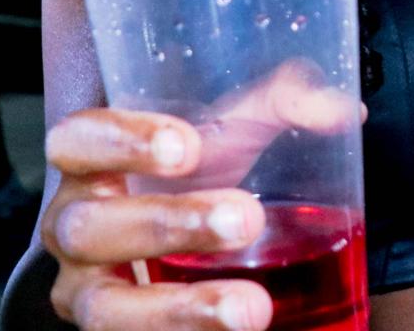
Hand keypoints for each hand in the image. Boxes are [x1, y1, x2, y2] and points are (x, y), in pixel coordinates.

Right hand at [42, 61, 362, 329]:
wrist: (188, 248)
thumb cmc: (201, 176)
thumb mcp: (233, 131)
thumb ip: (280, 103)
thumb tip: (337, 110)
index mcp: (92, 166)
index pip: (76, 140)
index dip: (121, 141)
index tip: (188, 145)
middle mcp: (75, 231)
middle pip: (90, 228)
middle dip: (167, 223)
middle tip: (244, 220)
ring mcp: (88, 295)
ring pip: (108, 310)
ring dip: (180, 310)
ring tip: (253, 308)